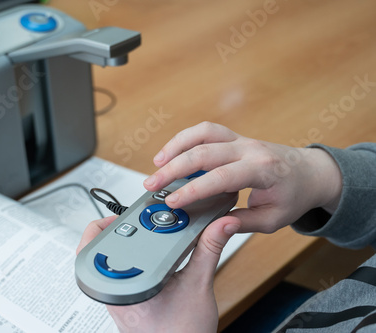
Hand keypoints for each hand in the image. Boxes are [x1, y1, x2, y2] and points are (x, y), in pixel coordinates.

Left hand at [76, 215, 240, 332]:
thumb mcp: (198, 286)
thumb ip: (209, 249)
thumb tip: (221, 224)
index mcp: (123, 286)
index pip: (99, 244)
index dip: (110, 222)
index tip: (133, 213)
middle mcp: (114, 292)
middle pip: (100, 248)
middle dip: (121, 229)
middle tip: (143, 221)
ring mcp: (118, 298)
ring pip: (109, 261)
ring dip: (127, 244)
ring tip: (147, 234)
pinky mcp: (126, 302)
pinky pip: (121, 273)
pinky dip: (134, 259)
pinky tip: (151, 254)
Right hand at [143, 122, 341, 232]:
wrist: (310, 172)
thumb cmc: (294, 195)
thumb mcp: (273, 219)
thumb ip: (242, 223)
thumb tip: (213, 227)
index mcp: (262, 170)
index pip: (220, 177)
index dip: (193, 190)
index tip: (173, 202)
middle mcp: (249, 149)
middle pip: (204, 151)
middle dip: (173, 168)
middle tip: (153, 185)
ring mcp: (241, 139)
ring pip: (202, 133)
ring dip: (176, 146)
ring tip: (156, 164)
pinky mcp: (233, 137)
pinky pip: (205, 131)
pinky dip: (185, 139)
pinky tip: (171, 153)